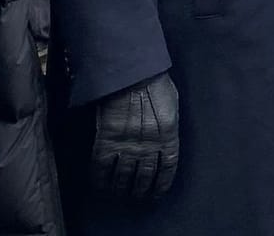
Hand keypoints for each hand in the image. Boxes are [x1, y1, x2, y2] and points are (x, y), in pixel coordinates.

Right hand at [90, 71, 180, 200]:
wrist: (132, 77)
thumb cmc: (155, 84)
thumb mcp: (172, 105)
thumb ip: (169, 123)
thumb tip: (165, 133)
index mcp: (168, 138)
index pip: (167, 169)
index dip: (161, 183)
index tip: (157, 193)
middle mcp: (149, 148)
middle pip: (144, 176)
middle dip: (140, 189)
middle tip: (136, 196)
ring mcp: (127, 147)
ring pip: (124, 176)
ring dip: (121, 188)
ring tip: (120, 193)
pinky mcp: (106, 143)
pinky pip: (102, 167)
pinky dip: (100, 179)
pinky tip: (100, 185)